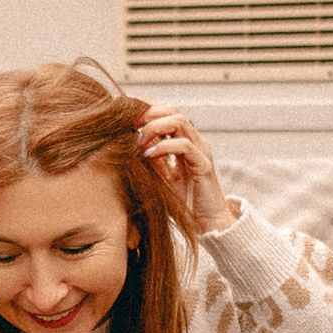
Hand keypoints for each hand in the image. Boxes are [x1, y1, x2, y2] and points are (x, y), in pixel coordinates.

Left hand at [135, 105, 231, 233]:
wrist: (208, 223)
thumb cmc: (184, 201)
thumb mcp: (161, 176)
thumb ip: (151, 159)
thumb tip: (129, 143)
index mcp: (185, 141)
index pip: (166, 112)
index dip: (146, 108)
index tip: (124, 113)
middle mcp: (195, 141)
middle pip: (173, 110)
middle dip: (148, 113)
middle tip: (129, 125)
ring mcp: (201, 151)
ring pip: (179, 121)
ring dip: (154, 127)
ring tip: (139, 141)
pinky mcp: (203, 165)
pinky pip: (184, 145)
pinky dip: (164, 147)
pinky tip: (149, 155)